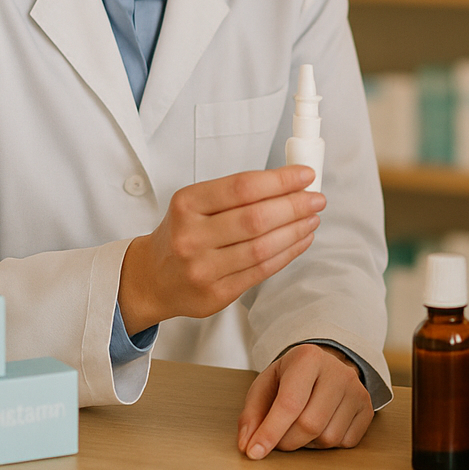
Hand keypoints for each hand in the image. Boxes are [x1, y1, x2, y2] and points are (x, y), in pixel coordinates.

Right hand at [118, 166, 322, 332]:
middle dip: (294, 206)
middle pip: (255, 218)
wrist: (152, 278)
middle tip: (316, 198)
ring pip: (262, 248)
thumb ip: (237, 193)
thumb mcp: (195, 203)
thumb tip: (290, 182)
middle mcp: (191, 237)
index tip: (305, 175)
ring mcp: (202, 269)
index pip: (242, 187)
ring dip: (295, 231)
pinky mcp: (216, 294)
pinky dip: (287, 253)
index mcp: (186, 204)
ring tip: (312, 218)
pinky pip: (261, 272)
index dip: (280, 180)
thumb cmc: (181, 233)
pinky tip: (300, 240)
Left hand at [237, 343, 373, 457]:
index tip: (255, 452)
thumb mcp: (266, 385)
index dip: (270, 432)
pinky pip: (345, 443)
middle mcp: (338, 371)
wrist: (325, 365)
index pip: (289, 403)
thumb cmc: (292, 377)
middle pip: (310, 424)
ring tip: (301, 425)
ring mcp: (357, 389)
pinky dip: (326, 444)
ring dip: (307, 443)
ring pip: (328, 438)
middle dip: (287, 441)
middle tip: (278, 438)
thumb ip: (252, 414)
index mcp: (308, 358)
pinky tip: (320, 426)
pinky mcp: (367, 408)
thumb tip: (248, 444)